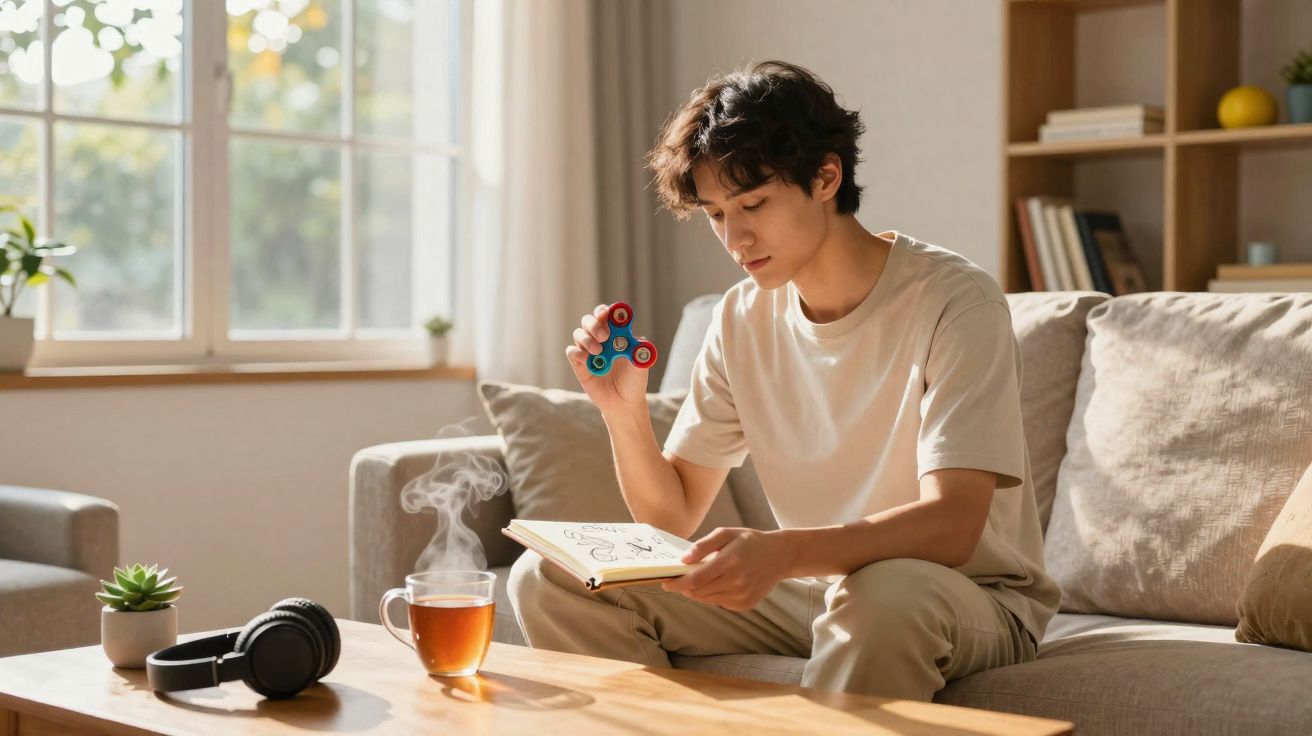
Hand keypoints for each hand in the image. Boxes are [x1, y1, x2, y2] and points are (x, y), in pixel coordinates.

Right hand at [566, 303, 648, 415]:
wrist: (624, 403)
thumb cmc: (634, 381)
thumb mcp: (641, 365)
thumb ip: (639, 351)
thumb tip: (638, 342)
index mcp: (616, 334)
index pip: (607, 315)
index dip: (605, 311)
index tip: (607, 314)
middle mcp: (601, 340)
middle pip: (590, 320)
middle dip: (594, 324)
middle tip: (605, 336)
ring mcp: (589, 351)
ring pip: (579, 333)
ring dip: (587, 339)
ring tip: (599, 351)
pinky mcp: (580, 365)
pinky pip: (571, 352)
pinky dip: (577, 352)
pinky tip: (587, 360)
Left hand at [661, 528, 794, 611]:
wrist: (781, 556)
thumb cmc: (750, 541)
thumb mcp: (726, 533)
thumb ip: (703, 546)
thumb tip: (683, 560)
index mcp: (729, 561)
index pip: (696, 579)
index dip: (677, 583)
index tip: (665, 582)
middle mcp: (736, 582)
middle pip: (698, 591)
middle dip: (685, 586)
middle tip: (680, 578)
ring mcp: (741, 596)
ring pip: (707, 599)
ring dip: (698, 591)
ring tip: (702, 577)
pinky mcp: (745, 605)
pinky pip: (719, 603)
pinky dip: (713, 595)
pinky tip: (721, 582)